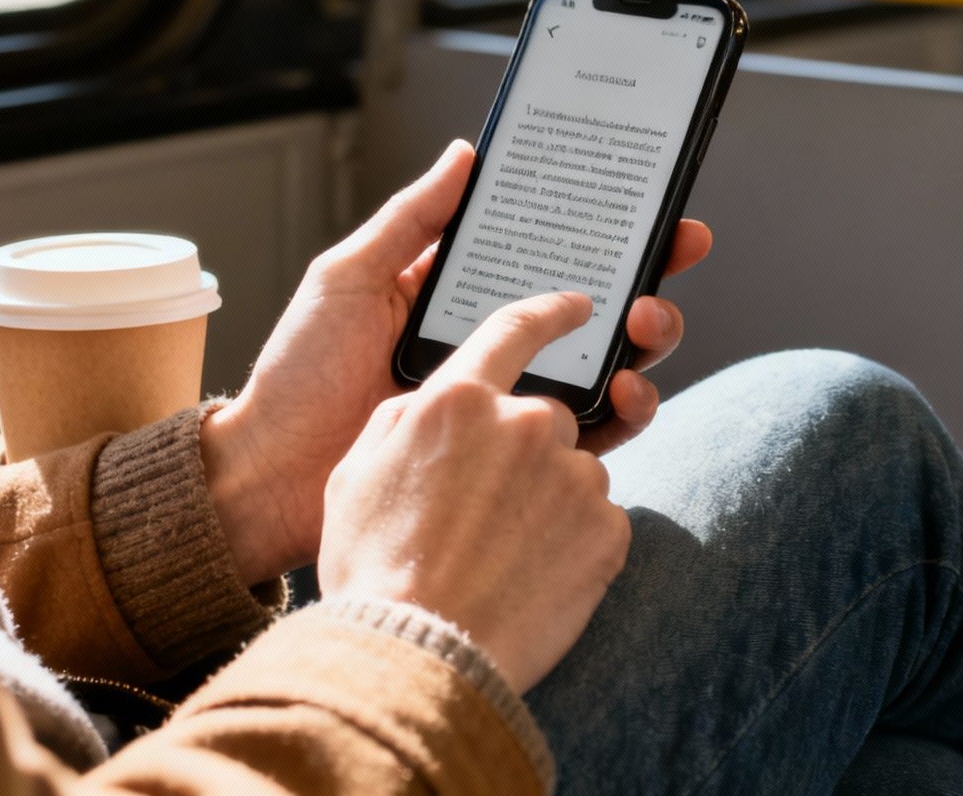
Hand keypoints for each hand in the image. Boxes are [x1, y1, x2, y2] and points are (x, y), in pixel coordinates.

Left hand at [205, 141, 709, 581]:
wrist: (271, 478)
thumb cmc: (299, 375)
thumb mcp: (348, 277)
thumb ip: (411, 219)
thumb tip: (467, 153)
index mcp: (463, 298)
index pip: (551, 256)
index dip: (610, 233)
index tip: (656, 210)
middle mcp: (498, 349)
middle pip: (599, 311)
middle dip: (648, 282)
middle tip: (664, 267)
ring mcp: (510, 405)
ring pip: (607, 368)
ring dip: (645, 343)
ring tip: (644, 328)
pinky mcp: (514, 461)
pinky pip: (588, 437)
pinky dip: (624, 414)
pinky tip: (627, 393)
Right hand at [316, 292, 629, 693]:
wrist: (418, 654)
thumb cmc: (374, 569)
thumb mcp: (355, 474)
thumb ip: (402, 420)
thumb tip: (430, 403)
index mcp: (459, 400)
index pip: (516, 329)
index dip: (550, 312)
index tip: (578, 307)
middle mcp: (525, 423)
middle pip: (548, 418)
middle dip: (526, 456)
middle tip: (487, 515)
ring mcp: (573, 476)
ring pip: (574, 474)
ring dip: (550, 504)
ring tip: (502, 558)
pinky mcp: (607, 529)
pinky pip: (599, 523)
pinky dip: (575, 546)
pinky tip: (532, 580)